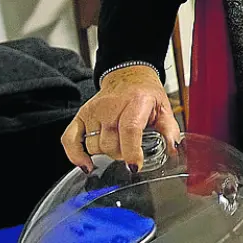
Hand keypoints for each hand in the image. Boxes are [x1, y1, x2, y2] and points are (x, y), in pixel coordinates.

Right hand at [61, 65, 180, 172]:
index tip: (134, 166)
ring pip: (94, 146)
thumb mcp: (164, 108)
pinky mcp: (81, 115)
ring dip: (105, 154)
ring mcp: (94, 111)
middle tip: (130, 151)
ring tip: (117, 145)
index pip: (129, 129)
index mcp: (136, 102)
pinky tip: (86, 165)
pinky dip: (75, 156)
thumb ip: (170, 131)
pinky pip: (69, 140)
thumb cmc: (146, 93)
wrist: (129, 76)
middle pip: (110, 144)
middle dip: (121, 155)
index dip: (131, 151)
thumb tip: (173, 150)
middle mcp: (112, 106)